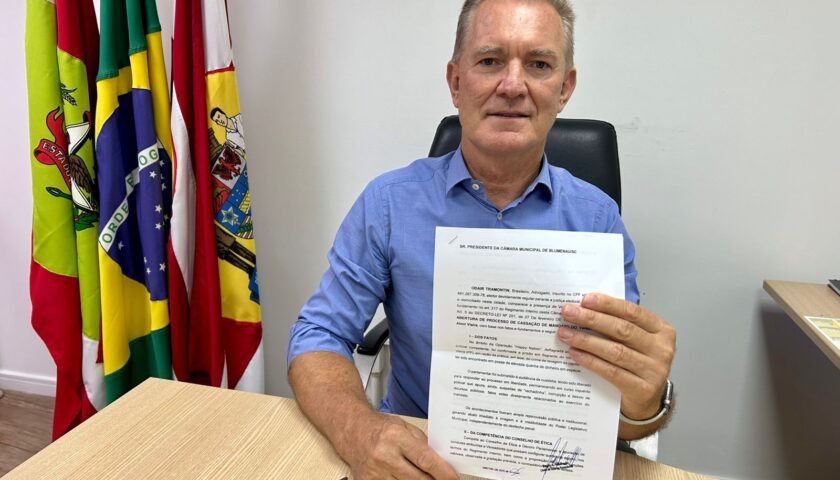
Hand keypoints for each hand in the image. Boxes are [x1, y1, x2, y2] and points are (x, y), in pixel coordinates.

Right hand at [347, 412, 458, 479]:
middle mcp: (384, 456)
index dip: (443, 472)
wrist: (352, 431)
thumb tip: (441, 464)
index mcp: (395, 437)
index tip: (455, 479)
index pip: (425, 460)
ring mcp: (374, 473)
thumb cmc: (381, 428)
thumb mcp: (404, 427)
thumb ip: (422, 445)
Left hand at [556, 293, 675, 420]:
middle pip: (622, 329)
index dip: (607, 304)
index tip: (585, 299)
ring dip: (586, 340)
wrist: (646, 400)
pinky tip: (575, 353)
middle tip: (568, 313)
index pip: (632, 312)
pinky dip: (591, 361)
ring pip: (615, 351)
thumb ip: (617, 324)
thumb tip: (584, 308)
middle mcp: (662, 349)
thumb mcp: (635, 341)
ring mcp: (654, 371)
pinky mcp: (642, 389)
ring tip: (565, 334)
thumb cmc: (637, 364)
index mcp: (662, 330)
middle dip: (592, 319)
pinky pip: (611, 371)